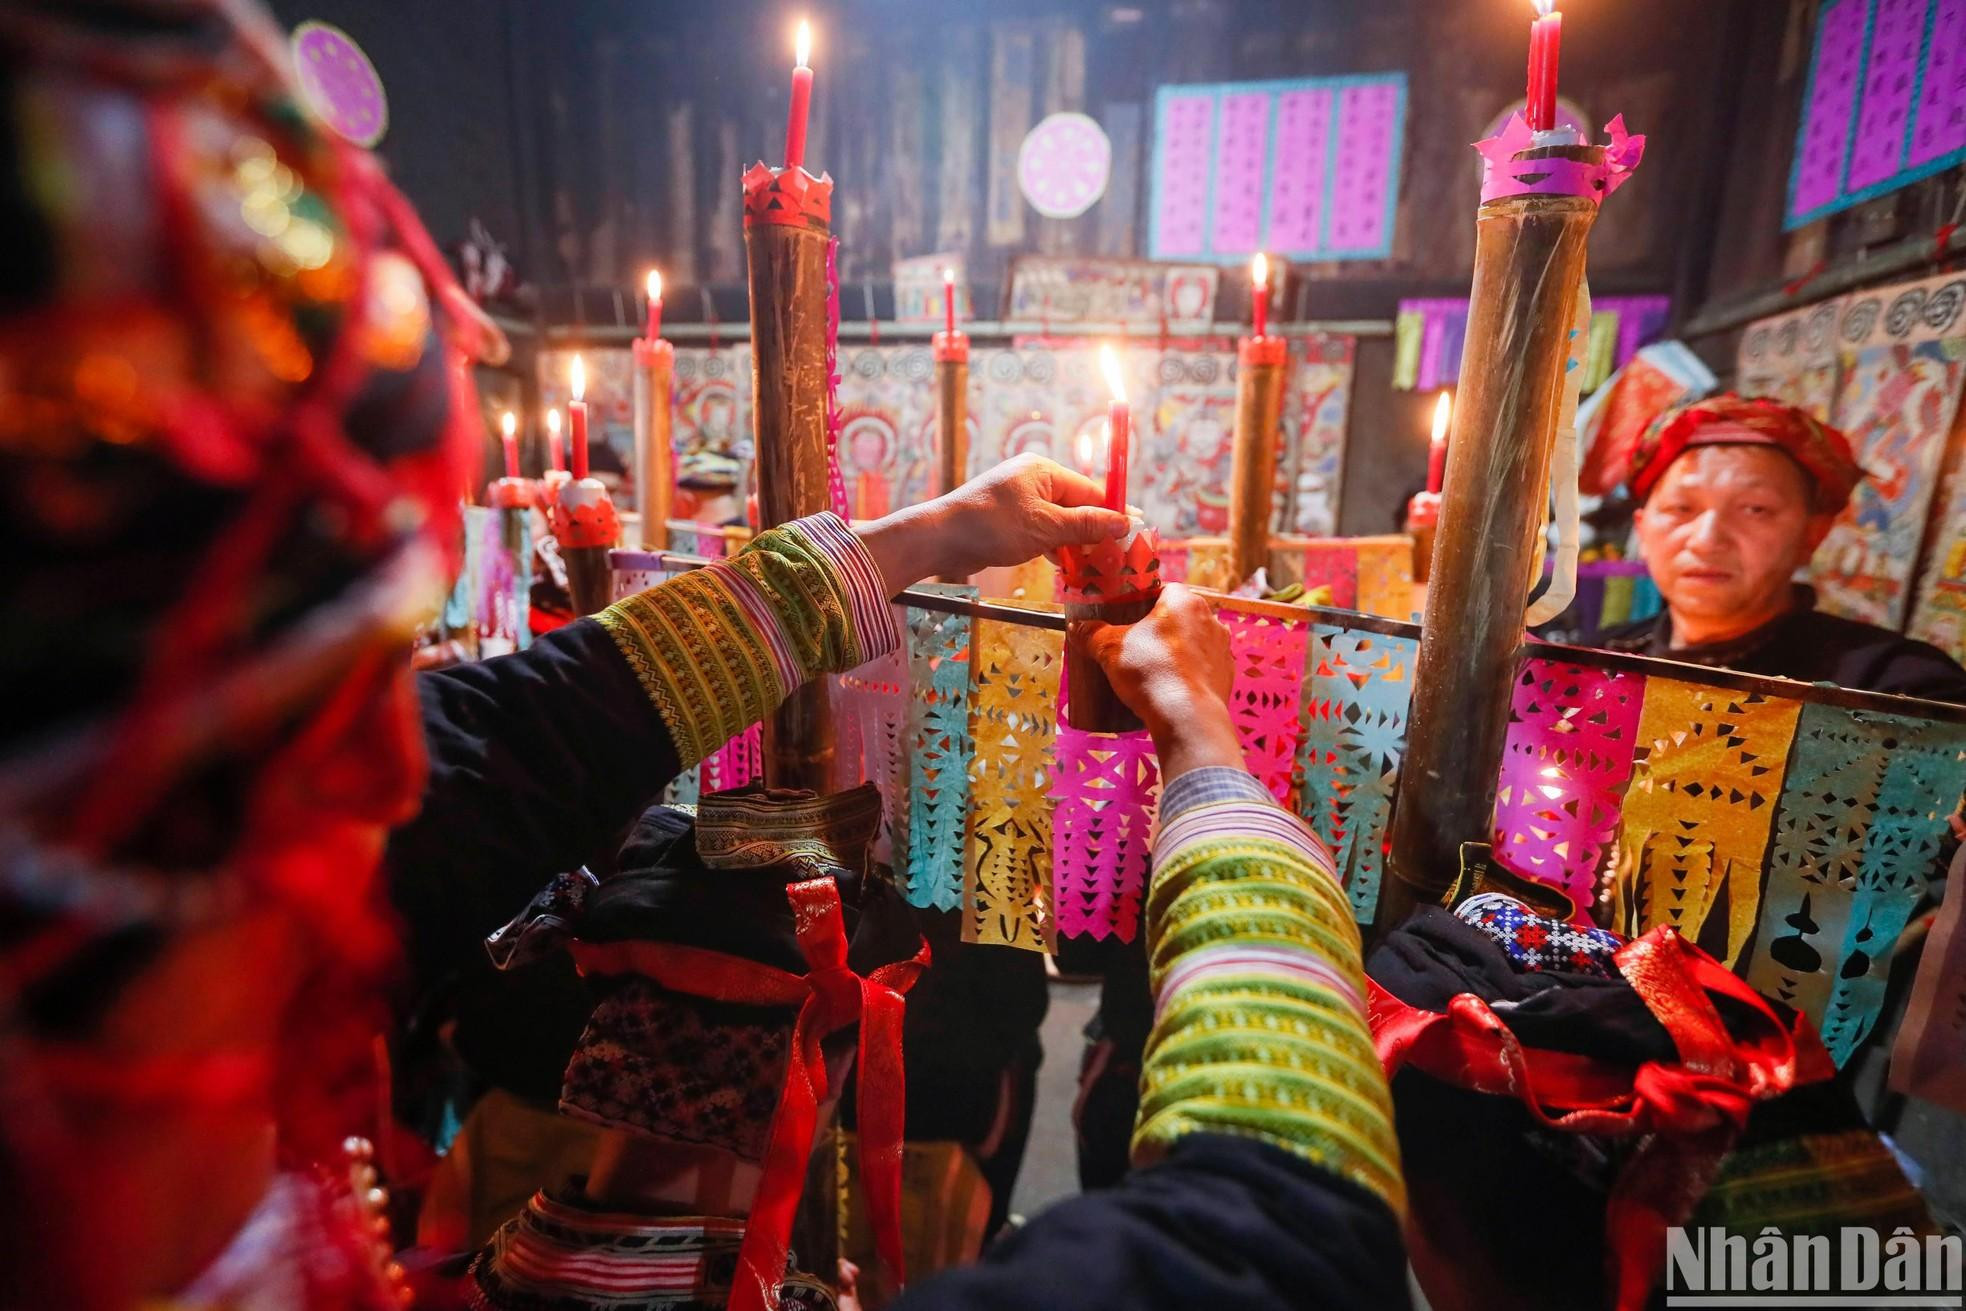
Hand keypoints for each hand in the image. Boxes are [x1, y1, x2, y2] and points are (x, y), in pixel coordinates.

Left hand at [855, 454, 1130, 591]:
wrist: (940, 539)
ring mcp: (1019, 501)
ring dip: (1074, 545)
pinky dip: (1054, 548)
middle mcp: (1033, 480)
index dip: (1113, 513)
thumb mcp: (1045, 527)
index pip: (1090, 490)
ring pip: (1059, 522)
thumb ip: (1086, 525)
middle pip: (1076, 506)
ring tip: (1094, 569)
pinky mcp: (1008, 521)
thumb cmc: (992, 526)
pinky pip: (1042, 532)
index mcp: (1043, 470)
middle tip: (1115, 559)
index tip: (1133, 535)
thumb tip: (1124, 521)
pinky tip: (1066, 568)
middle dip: (1094, 532)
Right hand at [1080, 585, 1241, 776]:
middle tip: (1137, 646)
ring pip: (1193, 642)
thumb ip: (1092, 634)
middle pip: (1179, 617)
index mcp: (1184, 601)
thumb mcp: (1110, 649)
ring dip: (1177, 651)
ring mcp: (1223, 647)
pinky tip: (1173, 687)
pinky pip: (1204, 667)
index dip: (1144, 602)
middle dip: (1160, 629)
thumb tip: (1077, 628)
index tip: (1129, 618)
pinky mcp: (1228, 675)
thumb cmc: (1151, 672)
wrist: (1187, 717)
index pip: (1164, 590)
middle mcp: (1211, 618)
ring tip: (1154, 670)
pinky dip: (1190, 673)